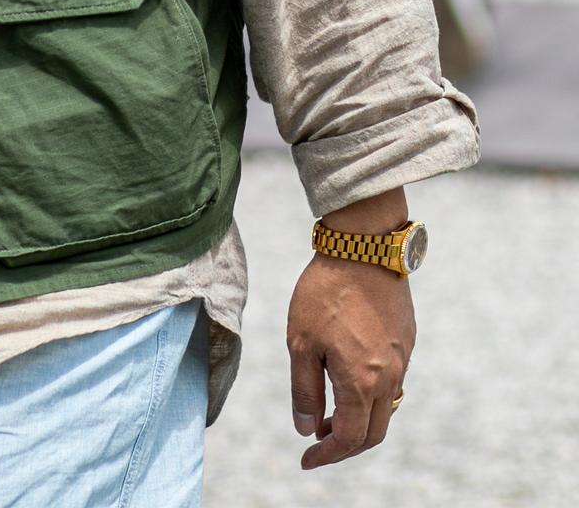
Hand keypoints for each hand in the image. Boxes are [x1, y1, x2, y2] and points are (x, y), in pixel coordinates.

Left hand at [286, 252, 414, 468]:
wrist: (364, 246)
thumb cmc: (325, 293)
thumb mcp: (301, 342)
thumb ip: (304, 390)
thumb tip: (305, 429)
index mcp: (362, 382)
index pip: (349, 438)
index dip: (327, 455)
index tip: (306, 460)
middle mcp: (390, 378)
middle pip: (373, 432)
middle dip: (345, 444)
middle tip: (317, 441)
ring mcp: (403, 359)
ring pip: (386, 408)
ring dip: (360, 420)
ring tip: (328, 412)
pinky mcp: (407, 340)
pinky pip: (394, 382)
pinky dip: (371, 395)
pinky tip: (348, 379)